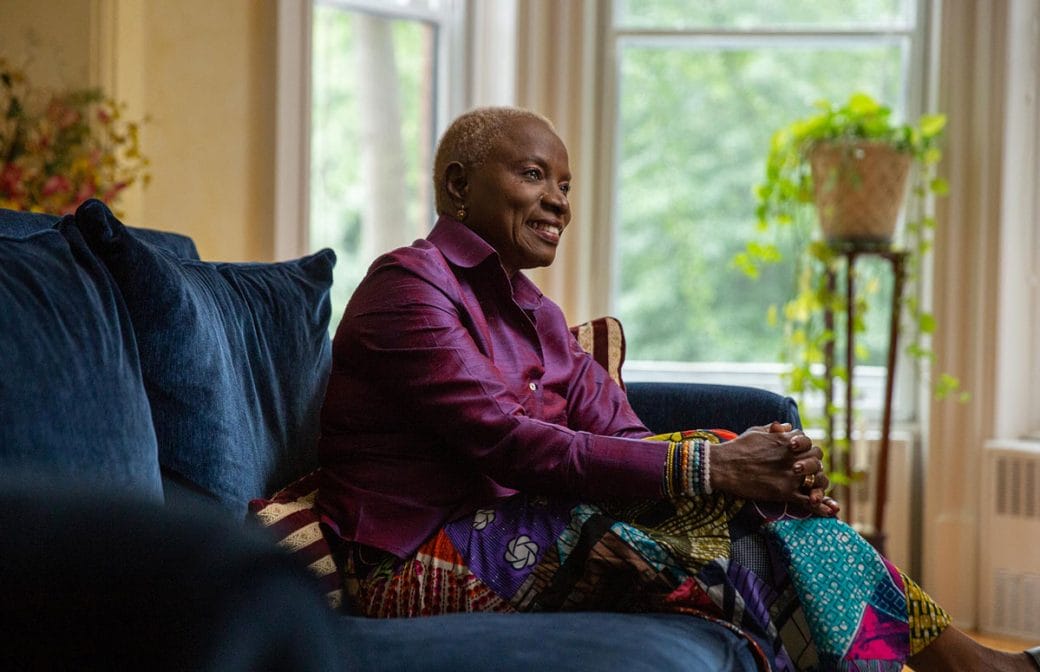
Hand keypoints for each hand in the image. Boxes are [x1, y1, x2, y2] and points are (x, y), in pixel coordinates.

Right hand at [710, 421, 839, 516]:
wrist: (722, 466)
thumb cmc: (737, 447)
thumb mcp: (756, 431)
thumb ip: (775, 429)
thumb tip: (788, 426)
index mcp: (786, 440)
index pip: (808, 442)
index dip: (806, 448)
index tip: (799, 453)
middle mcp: (792, 457)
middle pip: (817, 459)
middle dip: (814, 464)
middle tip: (805, 471)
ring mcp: (789, 475)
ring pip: (817, 479)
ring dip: (819, 484)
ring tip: (815, 489)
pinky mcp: (784, 492)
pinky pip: (808, 501)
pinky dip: (821, 507)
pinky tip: (830, 511)